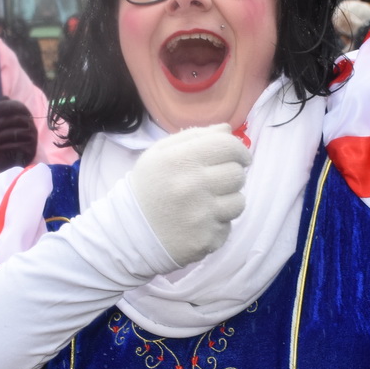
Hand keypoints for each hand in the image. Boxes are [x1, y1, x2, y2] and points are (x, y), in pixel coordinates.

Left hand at [0, 98, 37, 169]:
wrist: (13, 163)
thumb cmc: (6, 141)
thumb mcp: (3, 125)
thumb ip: (3, 112)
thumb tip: (4, 97)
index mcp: (26, 118)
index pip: (21, 107)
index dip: (9, 105)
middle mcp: (32, 127)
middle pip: (17, 119)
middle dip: (1, 123)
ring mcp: (33, 139)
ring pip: (15, 133)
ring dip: (0, 136)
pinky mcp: (31, 150)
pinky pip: (16, 146)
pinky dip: (4, 147)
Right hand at [128, 125, 249, 267]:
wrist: (130, 232)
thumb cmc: (149, 187)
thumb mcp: (160, 153)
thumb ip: (194, 136)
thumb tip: (227, 130)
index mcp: (180, 160)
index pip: (229, 146)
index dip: (239, 150)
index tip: (239, 157)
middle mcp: (193, 185)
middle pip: (237, 174)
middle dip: (231, 175)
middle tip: (217, 181)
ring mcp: (202, 215)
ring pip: (239, 201)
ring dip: (228, 200)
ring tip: (208, 202)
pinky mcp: (207, 239)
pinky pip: (228, 225)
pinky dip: (218, 222)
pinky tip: (199, 221)